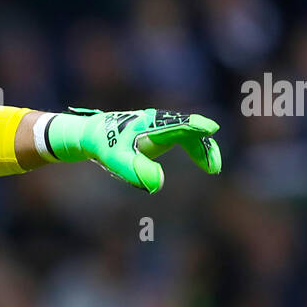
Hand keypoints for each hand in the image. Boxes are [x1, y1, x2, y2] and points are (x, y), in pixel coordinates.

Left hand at [46, 108, 221, 192]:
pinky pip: (185, 140)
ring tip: (212, 167)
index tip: (210, 129)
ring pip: (189, 135)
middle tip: (213, 167)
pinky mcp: (161, 136)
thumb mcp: (115, 159)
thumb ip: (135, 170)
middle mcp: (159, 122)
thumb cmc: (103, 145)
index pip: (176, 123)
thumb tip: (158, 184)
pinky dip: (196, 150)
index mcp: (149, 123)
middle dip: (203, 146)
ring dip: (203, 149)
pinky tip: (204, 164)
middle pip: (189, 129)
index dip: (194, 127)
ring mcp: (162, 128)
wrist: (93, 136)